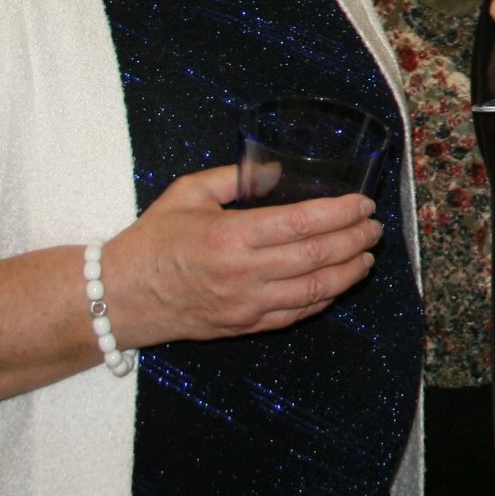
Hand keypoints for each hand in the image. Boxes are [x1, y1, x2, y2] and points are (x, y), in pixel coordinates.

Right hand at [103, 165, 383, 345]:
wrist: (121, 296)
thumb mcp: (188, 192)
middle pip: (317, 257)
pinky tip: (338, 283)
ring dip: (348, 272)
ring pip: (315, 291)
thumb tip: (277, 169)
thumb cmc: (154, 240)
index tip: (362, 204)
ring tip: (366, 256)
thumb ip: (235, 177)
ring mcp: (247, 305)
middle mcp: (244, 273)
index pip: (302, 223)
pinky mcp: (245, 326)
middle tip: (374, 228)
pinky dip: (324, 299)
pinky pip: (297, 315)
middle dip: (355, 241)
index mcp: (231, 235)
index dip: (340, 213)